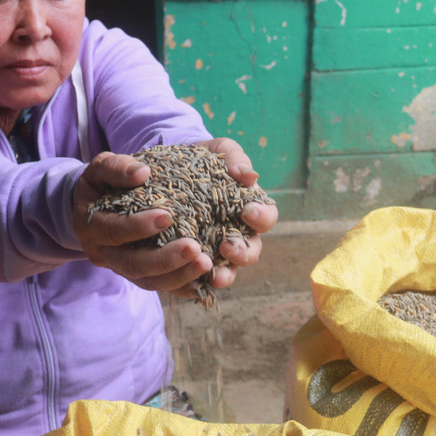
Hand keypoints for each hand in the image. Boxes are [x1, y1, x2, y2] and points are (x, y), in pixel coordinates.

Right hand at [72, 151, 212, 292]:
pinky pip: (162, 288)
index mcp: (92, 227)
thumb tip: (142, 173)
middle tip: (195, 248)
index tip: (167, 216)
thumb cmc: (103, 183)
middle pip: (133, 265)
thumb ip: (117, 167)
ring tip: (207, 263)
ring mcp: (121, 269)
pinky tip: (206, 281)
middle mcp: (104, 254)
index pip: (114, 231)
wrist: (95, 205)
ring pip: (149, 282)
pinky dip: (183, 288)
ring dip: (179, 275)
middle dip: (165, 259)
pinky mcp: (140, 277)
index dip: (138, 227)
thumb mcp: (102, 168)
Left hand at [190, 138, 277, 292]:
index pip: (266, 219)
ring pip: (228, 271)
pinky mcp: (191, 262)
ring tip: (214, 276)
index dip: (261, 218)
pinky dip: (196, 284)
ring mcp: (215, 251)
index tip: (247, 211)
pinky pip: (198, 279)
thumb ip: (235, 159)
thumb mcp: (219, 151)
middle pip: (251, 252)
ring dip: (224, 275)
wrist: (169, 169)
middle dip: (243, 253)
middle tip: (227, 247)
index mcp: (249, 210)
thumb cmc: (203, 160)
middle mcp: (237, 235)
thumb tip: (248, 176)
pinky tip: (188, 284)